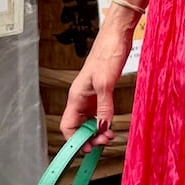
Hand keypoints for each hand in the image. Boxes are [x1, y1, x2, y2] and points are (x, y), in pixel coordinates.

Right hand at [58, 7, 138, 148]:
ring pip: (88, 122)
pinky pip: (97, 113)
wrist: (116, 36)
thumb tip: (102, 127)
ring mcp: (90, 96)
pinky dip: (103, 122)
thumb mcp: (106, 83)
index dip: (75, 141)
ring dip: (97, 132)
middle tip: (104, 142)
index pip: (67, 127)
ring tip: (109, 135)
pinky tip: (110, 124)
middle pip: (77, 127)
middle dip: (89, 138)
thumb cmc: (107, 53)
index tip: (88, 149)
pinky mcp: (100, 92)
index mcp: (76, 96)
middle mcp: (80, 98)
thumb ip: (104, 107)